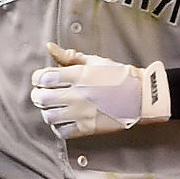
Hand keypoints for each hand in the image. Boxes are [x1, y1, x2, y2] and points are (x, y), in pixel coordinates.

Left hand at [29, 42, 169, 138]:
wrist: (142, 96)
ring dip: (47, 112)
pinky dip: (58, 127)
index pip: (44, 77)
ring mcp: (83, 113)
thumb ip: (69, 57)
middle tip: (41, 94)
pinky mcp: (88, 128)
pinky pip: (63, 131)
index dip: (37, 78)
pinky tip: (63, 120)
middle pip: (42, 98)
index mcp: (79, 75)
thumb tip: (49, 47)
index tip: (41, 80)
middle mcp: (78, 94)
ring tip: (53, 108)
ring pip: (49, 116)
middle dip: (38, 95)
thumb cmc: (120, 76)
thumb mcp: (95, 61)